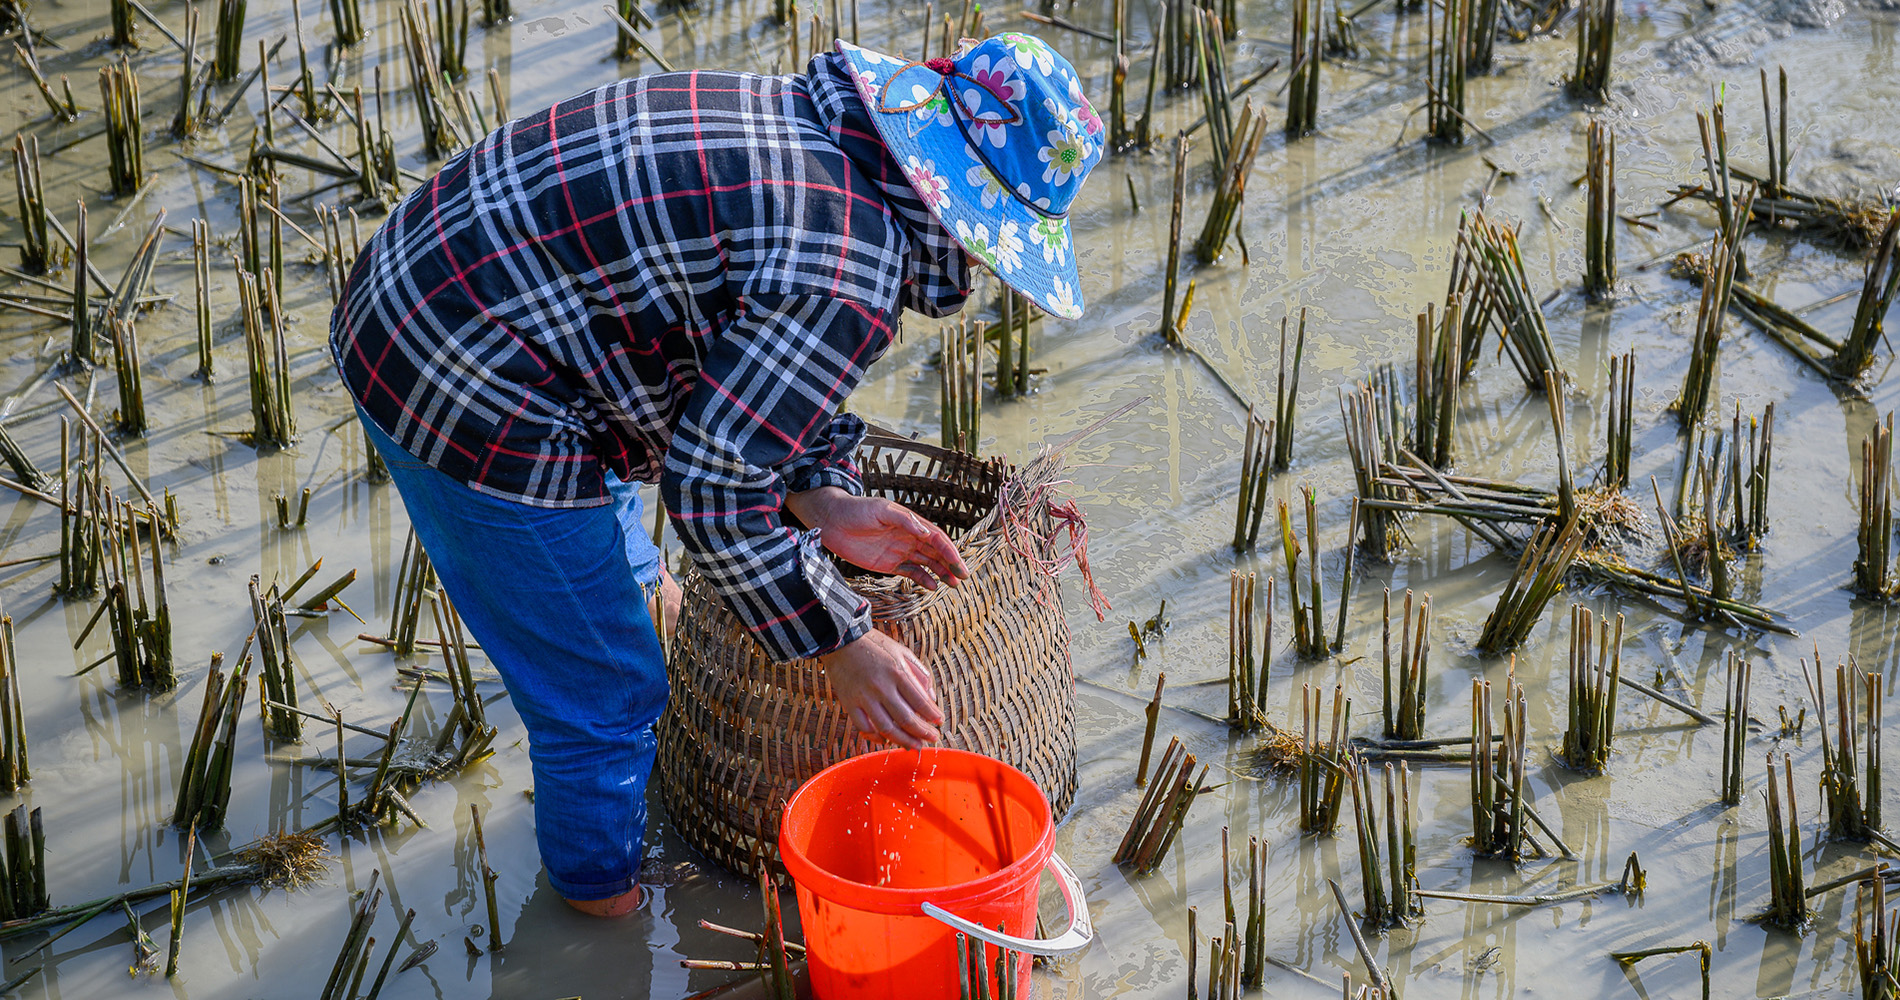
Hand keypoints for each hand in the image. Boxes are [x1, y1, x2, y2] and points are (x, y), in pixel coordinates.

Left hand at [787, 487, 968, 589]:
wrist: (831, 521)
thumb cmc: (856, 509)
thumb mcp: (881, 510)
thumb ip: (903, 520)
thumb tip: (925, 531)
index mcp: (910, 522)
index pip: (936, 538)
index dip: (950, 551)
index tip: (960, 564)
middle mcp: (908, 537)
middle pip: (935, 552)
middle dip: (950, 564)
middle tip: (963, 577)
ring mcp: (899, 551)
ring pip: (926, 563)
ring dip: (941, 572)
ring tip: (953, 584)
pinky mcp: (887, 564)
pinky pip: (910, 572)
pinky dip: (922, 579)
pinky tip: (932, 586)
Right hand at [819, 630, 942, 748]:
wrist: (841, 640)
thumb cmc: (875, 645)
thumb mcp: (903, 653)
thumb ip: (920, 674)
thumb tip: (932, 698)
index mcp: (897, 672)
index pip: (920, 701)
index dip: (932, 715)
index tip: (939, 722)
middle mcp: (881, 686)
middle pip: (906, 719)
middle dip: (922, 733)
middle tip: (931, 739)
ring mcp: (864, 697)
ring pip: (886, 728)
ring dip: (902, 740)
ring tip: (914, 746)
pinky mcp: (849, 703)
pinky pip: (864, 728)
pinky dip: (875, 738)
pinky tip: (885, 740)